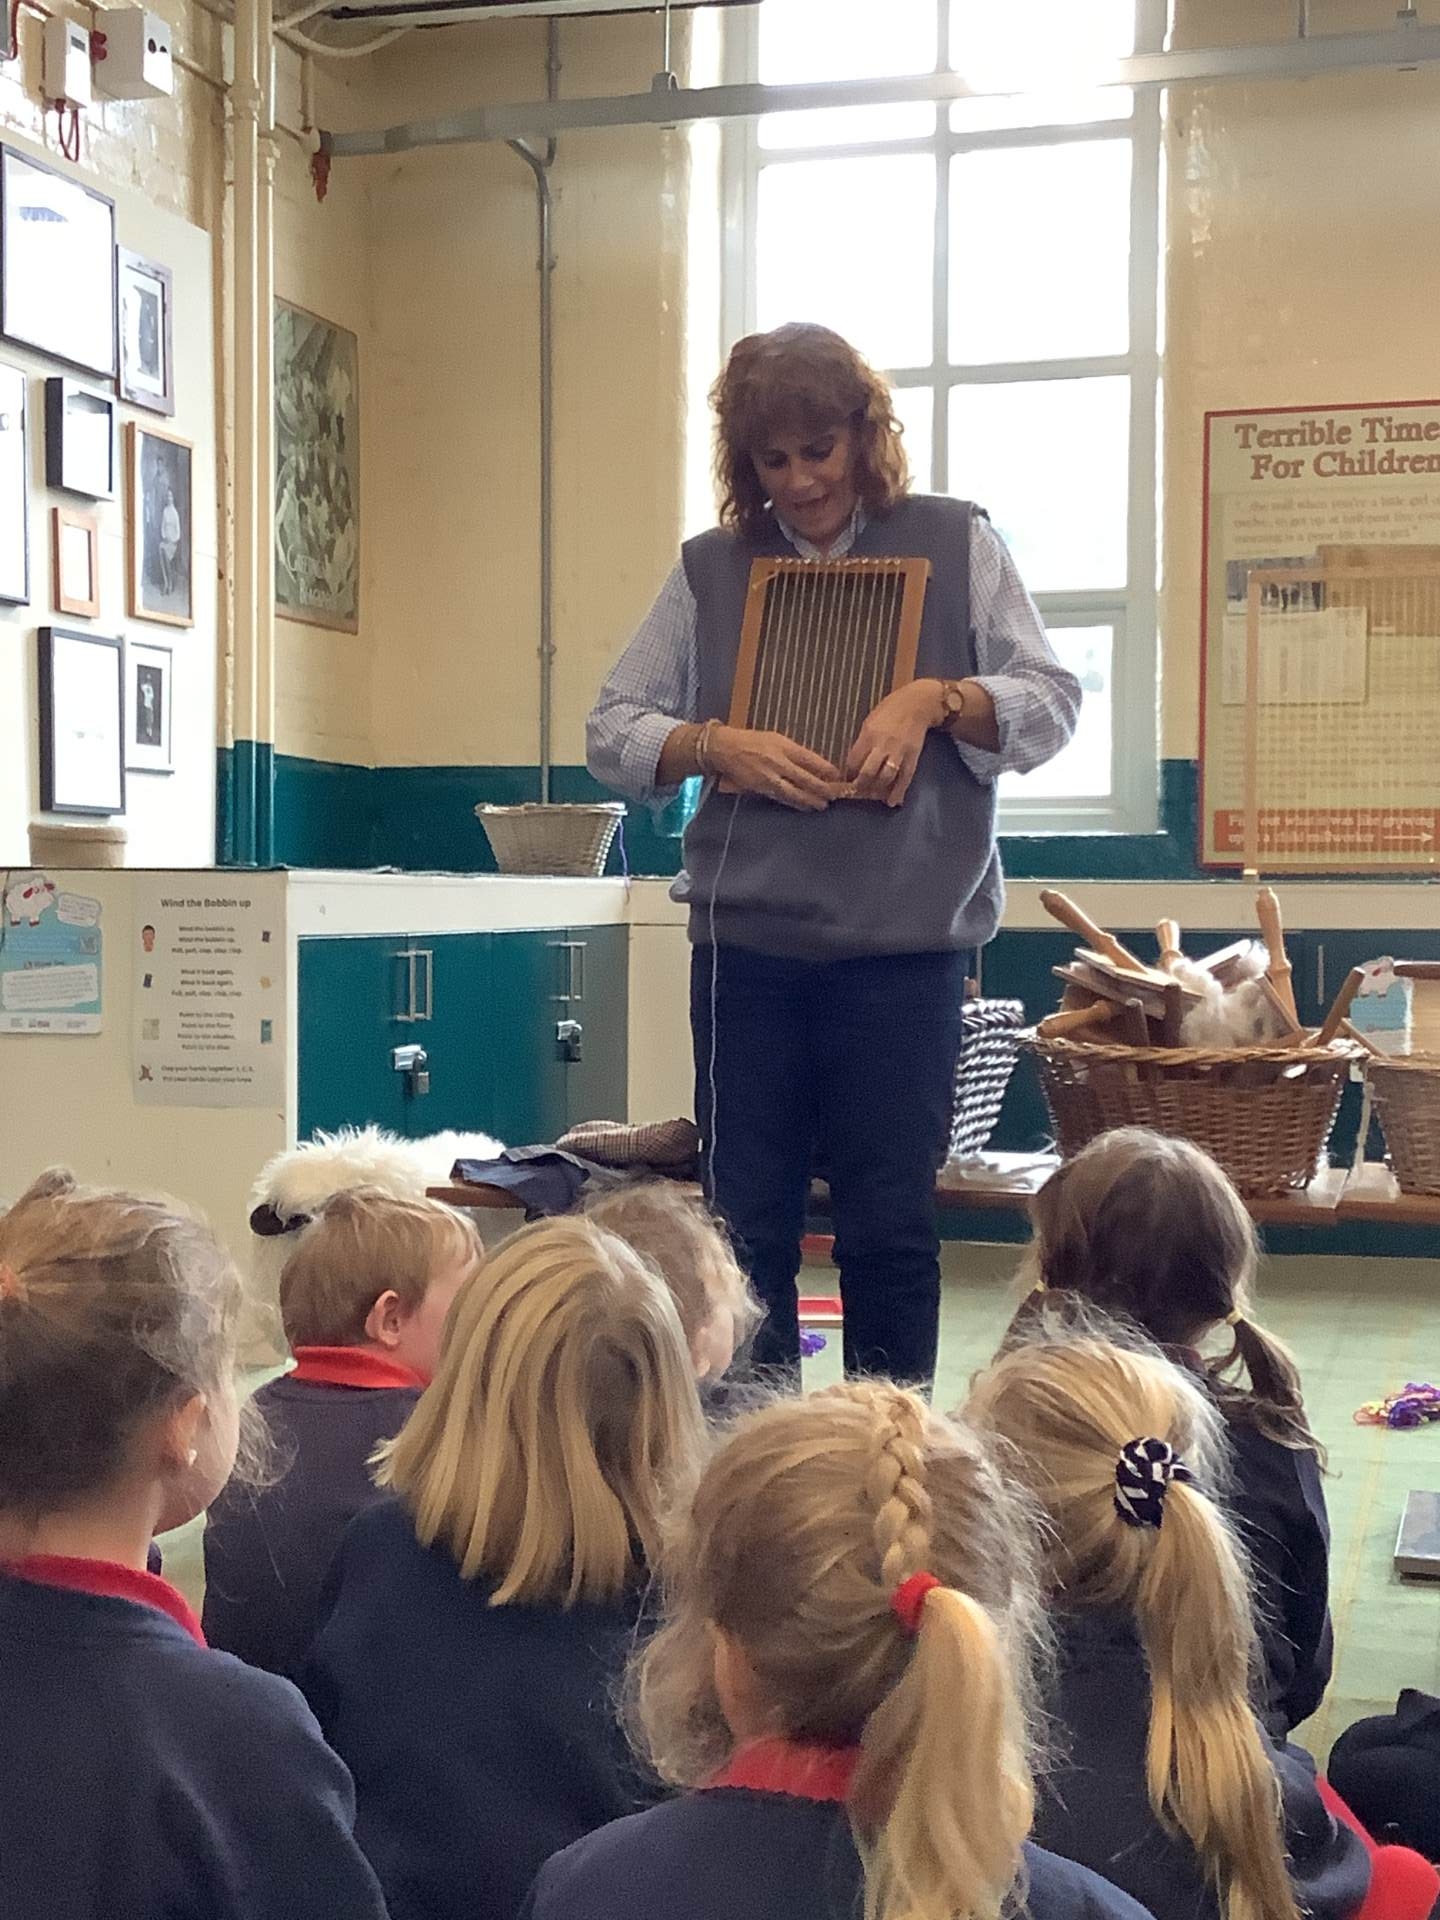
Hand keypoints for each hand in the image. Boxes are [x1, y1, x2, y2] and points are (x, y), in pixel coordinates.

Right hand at [707, 725, 845, 811]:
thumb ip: (793, 752)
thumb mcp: (775, 739)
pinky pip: (781, 797)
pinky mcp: (761, 788)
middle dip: (821, 789)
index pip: (809, 759)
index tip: (836, 775)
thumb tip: (814, 766)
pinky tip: (804, 807)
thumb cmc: (751, 741)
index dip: (824, 769)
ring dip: (809, 800)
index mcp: (783, 745)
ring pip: (794, 791)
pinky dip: (794, 803)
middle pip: (804, 778)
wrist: (725, 748)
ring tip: (822, 805)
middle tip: (834, 796)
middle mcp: (777, 761)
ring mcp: (769, 776)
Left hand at [844, 681, 941, 805]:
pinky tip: (893, 802)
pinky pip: (905, 777)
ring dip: (877, 790)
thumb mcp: (870, 721)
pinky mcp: (913, 756)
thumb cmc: (890, 709)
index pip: (853, 760)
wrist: (918, 703)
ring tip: (873, 795)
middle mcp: (883, 745)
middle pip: (868, 772)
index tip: (847, 779)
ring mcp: (899, 752)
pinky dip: (898, 791)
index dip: (848, 773)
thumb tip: (856, 761)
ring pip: (885, 777)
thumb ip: (863, 741)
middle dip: (860, 786)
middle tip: (857, 791)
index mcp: (869, 734)